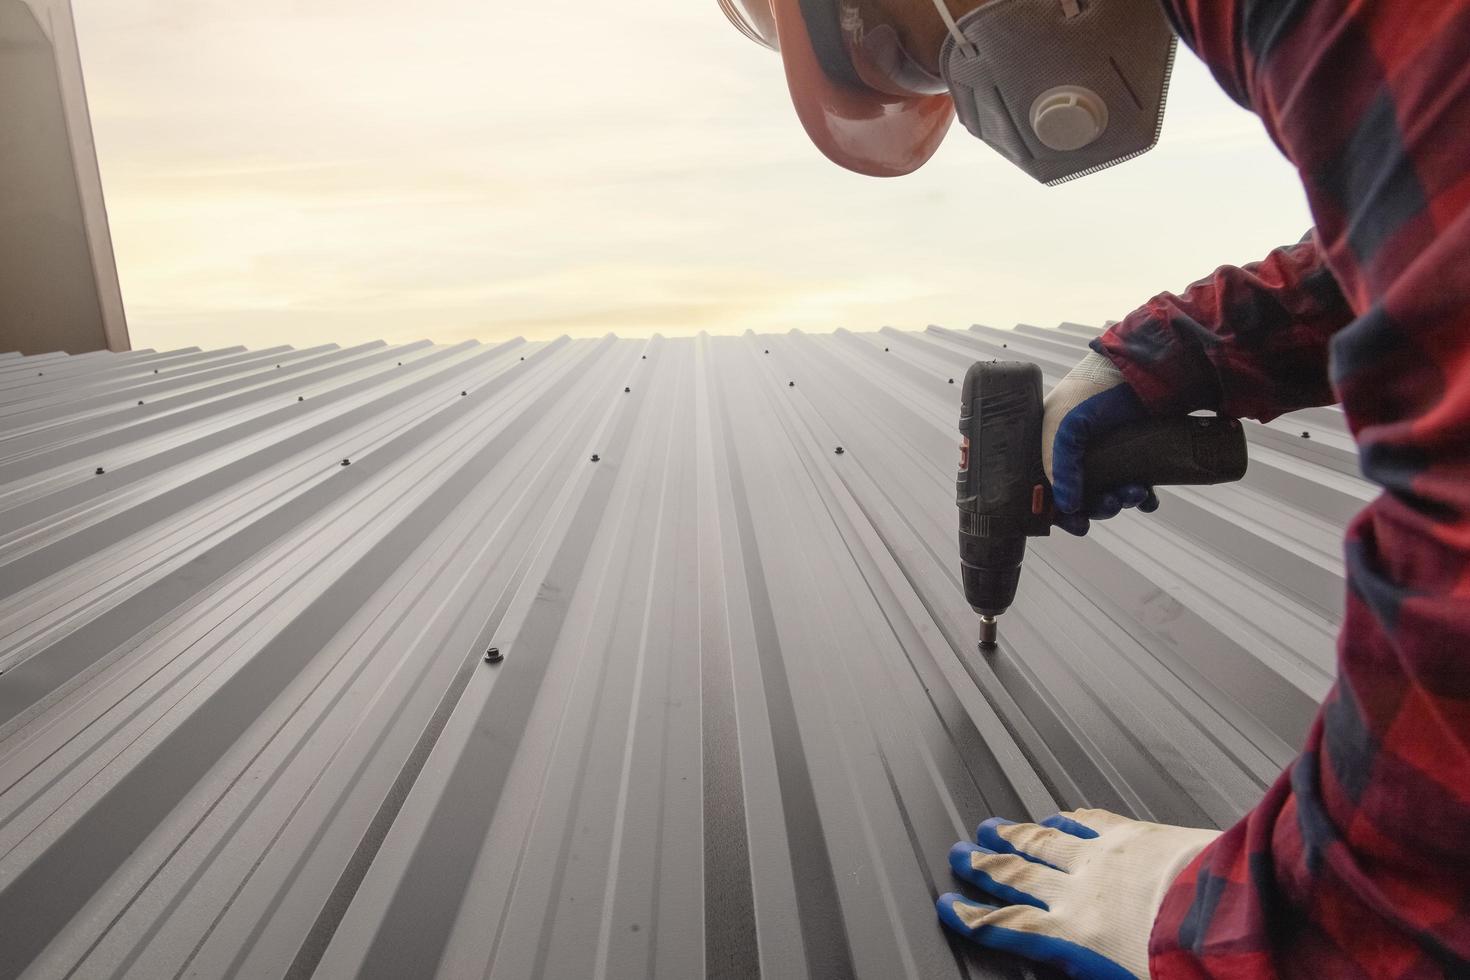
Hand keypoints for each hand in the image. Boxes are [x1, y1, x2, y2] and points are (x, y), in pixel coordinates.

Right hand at [936, 810, 1219, 979]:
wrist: (1232, 914)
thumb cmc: (1188, 963)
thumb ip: (1091, 969)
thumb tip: (1072, 967)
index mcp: (1074, 937)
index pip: (1009, 924)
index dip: (973, 916)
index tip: (950, 906)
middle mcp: (1079, 891)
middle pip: (1017, 874)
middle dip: (982, 866)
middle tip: (959, 855)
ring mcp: (1104, 857)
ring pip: (1045, 841)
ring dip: (1015, 834)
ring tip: (992, 827)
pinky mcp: (1136, 835)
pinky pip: (1090, 821)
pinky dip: (1069, 819)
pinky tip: (1060, 815)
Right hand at [1043, 352, 1159, 535]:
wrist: (1138, 371)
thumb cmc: (1091, 392)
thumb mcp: (1064, 428)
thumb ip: (1060, 467)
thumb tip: (1067, 508)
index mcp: (1051, 448)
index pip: (1048, 490)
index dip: (1061, 511)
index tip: (1078, 524)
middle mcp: (1077, 454)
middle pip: (1083, 496)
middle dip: (1099, 505)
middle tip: (1113, 503)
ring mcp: (1106, 454)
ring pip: (1110, 492)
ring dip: (1122, 500)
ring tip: (1137, 492)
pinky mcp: (1133, 453)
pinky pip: (1135, 484)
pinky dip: (1143, 497)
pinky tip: (1149, 498)